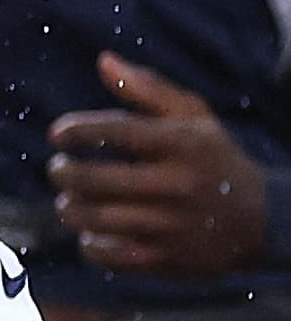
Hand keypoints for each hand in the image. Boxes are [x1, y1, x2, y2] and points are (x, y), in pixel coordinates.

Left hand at [50, 52, 272, 282]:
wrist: (261, 221)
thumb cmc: (214, 159)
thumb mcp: (192, 116)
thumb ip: (146, 87)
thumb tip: (103, 60)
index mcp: (180, 145)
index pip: (115, 131)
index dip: (76, 130)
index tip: (57, 134)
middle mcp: (176, 185)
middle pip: (94, 179)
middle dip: (63, 172)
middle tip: (59, 169)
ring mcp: (171, 226)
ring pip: (95, 218)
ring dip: (69, 208)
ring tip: (68, 200)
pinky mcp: (167, 259)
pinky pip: (108, 254)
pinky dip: (89, 243)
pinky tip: (91, 231)